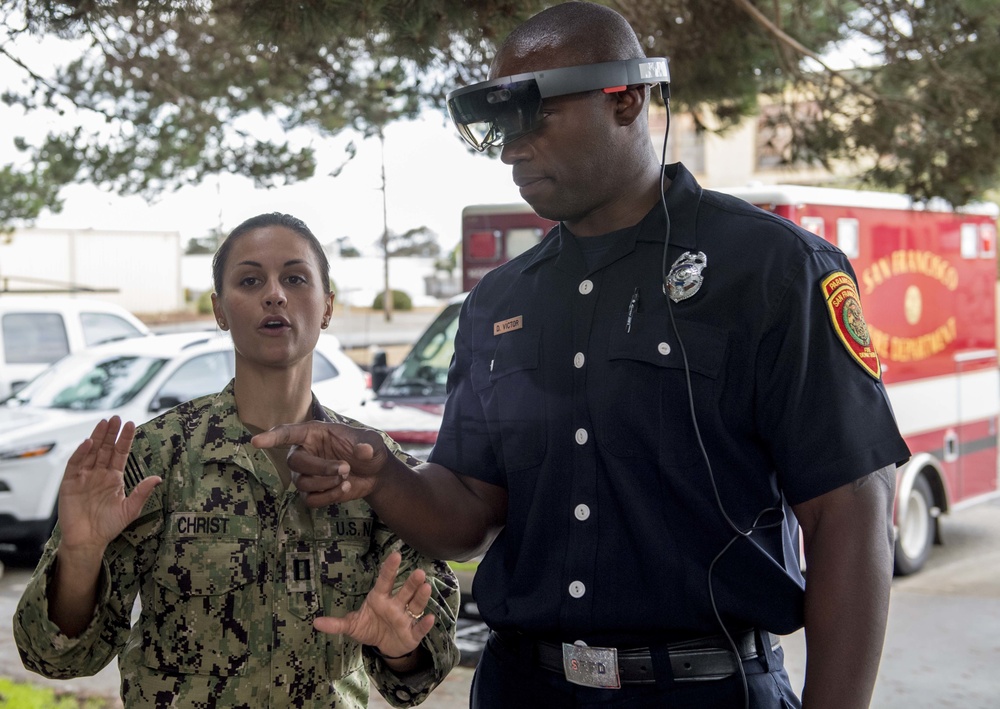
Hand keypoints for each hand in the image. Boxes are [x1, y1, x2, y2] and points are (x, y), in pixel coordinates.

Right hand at [57, 417, 160, 556]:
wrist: (88, 540)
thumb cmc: (108, 526)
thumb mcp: (129, 509)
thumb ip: (141, 492)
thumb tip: (157, 478)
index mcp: (114, 478)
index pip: (120, 453)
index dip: (125, 439)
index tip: (131, 424)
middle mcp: (99, 474)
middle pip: (106, 449)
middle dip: (111, 433)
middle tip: (117, 417)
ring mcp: (84, 477)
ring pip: (91, 452)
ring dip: (97, 437)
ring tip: (104, 422)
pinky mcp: (70, 483)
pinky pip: (75, 465)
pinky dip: (80, 453)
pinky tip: (88, 443)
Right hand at [252, 421, 391, 506]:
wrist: (376, 473)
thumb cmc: (368, 451)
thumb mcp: (372, 442)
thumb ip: (366, 444)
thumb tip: (363, 451)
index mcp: (313, 433)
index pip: (288, 433)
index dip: (272, 437)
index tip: (257, 442)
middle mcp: (305, 452)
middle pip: (295, 462)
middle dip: (320, 468)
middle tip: (345, 468)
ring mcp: (305, 474)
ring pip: (301, 483)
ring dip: (326, 483)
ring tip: (347, 478)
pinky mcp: (312, 492)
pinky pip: (310, 499)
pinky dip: (328, 497)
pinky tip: (344, 489)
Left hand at [313, 551, 434, 659]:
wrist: (385, 646)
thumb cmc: (370, 628)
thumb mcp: (352, 626)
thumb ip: (336, 624)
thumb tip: (315, 622)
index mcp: (380, 598)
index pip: (385, 581)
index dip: (390, 569)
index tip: (395, 555)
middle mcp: (395, 604)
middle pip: (405, 591)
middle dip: (411, 582)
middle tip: (418, 571)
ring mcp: (406, 618)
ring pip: (415, 605)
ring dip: (420, 597)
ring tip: (425, 587)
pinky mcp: (412, 633)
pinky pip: (419, 628)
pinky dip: (425, 624)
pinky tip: (430, 618)